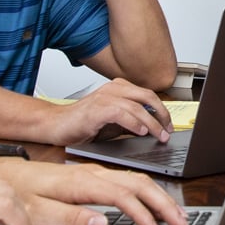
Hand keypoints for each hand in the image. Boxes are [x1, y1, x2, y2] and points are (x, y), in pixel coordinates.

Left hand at [0, 156, 188, 224]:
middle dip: (161, 202)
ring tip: (174, 214)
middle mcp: (87, 174)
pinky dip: (143, 191)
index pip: (120, 196)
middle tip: (180, 223)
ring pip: (132, 180)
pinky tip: (149, 202)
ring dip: (156, 196)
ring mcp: (88, 173)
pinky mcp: (86, 177)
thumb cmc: (14, 192)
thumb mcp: (36, 210)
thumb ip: (70, 218)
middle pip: (134, 183)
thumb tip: (102, 224)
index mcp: (78, 182)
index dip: (141, 214)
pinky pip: (123, 181)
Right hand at [43, 79, 172, 146]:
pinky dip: (134, 123)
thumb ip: (130, 121)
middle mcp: (111, 89)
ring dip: (152, 123)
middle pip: (147, 96)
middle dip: (162, 114)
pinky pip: (121, 113)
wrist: (56, 125)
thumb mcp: (112, 123)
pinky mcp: (96, 109)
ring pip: (137, 106)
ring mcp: (103, 97)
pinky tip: (141, 132)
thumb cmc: (81, 124)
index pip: (147, 94)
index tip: (168, 125)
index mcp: (116, 89)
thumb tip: (151, 128)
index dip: (162, 110)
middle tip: (168, 130)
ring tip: (158, 136)